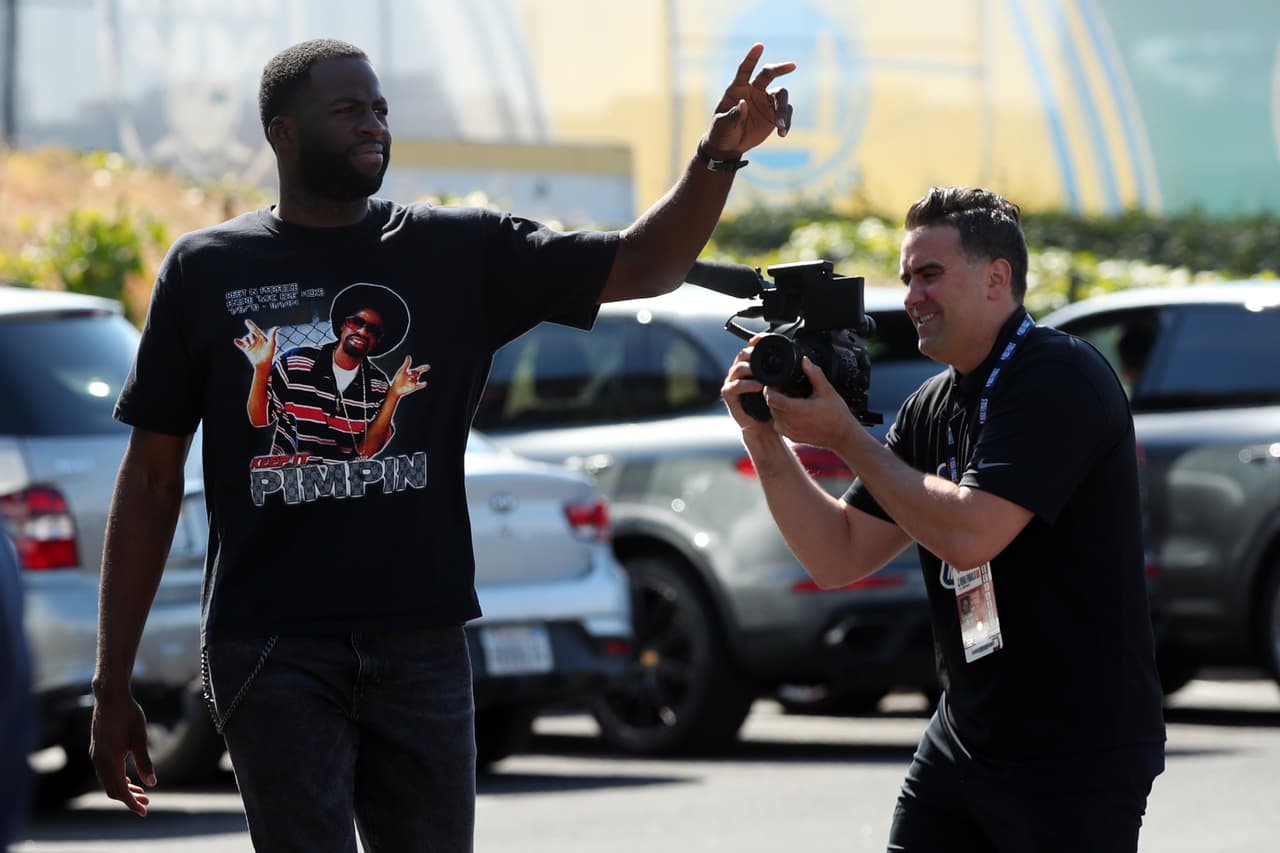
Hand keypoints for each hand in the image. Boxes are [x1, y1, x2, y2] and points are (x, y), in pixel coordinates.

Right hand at [90, 691, 154, 815]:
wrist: (110, 697)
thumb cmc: (128, 715)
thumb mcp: (140, 738)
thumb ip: (145, 762)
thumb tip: (152, 784)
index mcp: (110, 761)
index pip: (120, 791)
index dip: (132, 803)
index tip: (143, 812)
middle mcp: (99, 761)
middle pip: (112, 789)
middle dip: (129, 799)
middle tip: (146, 803)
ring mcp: (95, 755)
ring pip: (107, 781)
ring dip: (123, 789)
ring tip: (141, 792)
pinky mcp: (96, 750)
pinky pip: (104, 772)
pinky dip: (116, 779)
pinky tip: (129, 777)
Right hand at [234, 318, 277, 370]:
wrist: (263, 365)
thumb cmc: (269, 355)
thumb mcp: (272, 344)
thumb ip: (273, 335)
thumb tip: (277, 327)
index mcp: (262, 338)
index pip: (255, 330)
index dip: (251, 325)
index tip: (246, 321)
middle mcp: (256, 341)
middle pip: (250, 334)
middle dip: (250, 336)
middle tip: (253, 342)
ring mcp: (251, 345)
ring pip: (245, 339)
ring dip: (245, 340)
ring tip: (249, 345)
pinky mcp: (247, 350)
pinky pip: (241, 344)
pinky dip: (238, 342)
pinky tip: (236, 340)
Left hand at [389, 356, 429, 398]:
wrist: (395, 388)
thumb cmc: (398, 379)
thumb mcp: (402, 370)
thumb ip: (406, 364)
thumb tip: (408, 356)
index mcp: (412, 372)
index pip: (420, 369)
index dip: (424, 368)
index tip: (428, 367)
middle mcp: (415, 377)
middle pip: (417, 373)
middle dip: (413, 373)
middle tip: (408, 374)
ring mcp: (415, 382)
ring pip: (416, 379)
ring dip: (412, 379)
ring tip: (408, 380)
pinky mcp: (414, 387)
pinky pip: (420, 385)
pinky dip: (423, 384)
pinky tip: (425, 383)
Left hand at [705, 43, 795, 155]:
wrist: (729, 146)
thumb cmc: (721, 131)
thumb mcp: (722, 124)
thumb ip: (733, 114)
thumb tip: (744, 103)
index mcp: (737, 88)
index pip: (745, 69)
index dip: (752, 58)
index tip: (759, 46)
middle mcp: (754, 90)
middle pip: (768, 74)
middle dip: (780, 69)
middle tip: (792, 66)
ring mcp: (765, 101)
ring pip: (781, 96)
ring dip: (783, 110)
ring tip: (780, 125)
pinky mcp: (774, 114)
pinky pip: (786, 114)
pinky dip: (786, 122)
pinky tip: (782, 133)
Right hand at [720, 339, 778, 433]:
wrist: (762, 425)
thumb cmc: (770, 404)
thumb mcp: (779, 384)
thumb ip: (782, 372)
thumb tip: (801, 360)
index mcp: (750, 366)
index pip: (751, 349)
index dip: (756, 342)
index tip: (763, 339)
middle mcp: (739, 371)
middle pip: (743, 355)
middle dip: (753, 354)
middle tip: (765, 357)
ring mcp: (732, 381)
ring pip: (738, 368)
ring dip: (751, 369)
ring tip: (764, 375)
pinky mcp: (728, 394)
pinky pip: (735, 386)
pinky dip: (746, 385)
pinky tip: (758, 386)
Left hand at [766, 356, 862, 450]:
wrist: (841, 436)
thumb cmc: (836, 414)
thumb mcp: (827, 391)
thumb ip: (814, 374)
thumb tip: (804, 360)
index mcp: (797, 410)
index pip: (770, 398)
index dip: (770, 387)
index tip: (777, 382)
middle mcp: (789, 422)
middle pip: (771, 403)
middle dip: (776, 394)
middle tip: (786, 387)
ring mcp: (789, 431)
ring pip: (774, 413)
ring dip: (779, 404)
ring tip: (793, 398)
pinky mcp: (790, 436)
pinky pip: (779, 422)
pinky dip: (783, 415)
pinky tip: (796, 410)